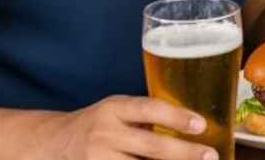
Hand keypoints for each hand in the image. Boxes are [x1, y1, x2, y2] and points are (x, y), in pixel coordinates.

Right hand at [42, 95, 216, 159]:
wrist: (53, 142)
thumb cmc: (98, 124)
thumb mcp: (118, 110)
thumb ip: (147, 117)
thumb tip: (194, 127)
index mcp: (114, 109)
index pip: (150, 109)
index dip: (176, 117)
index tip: (201, 125)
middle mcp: (104, 133)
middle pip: (151, 146)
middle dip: (184, 153)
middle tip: (210, 156)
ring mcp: (97, 159)